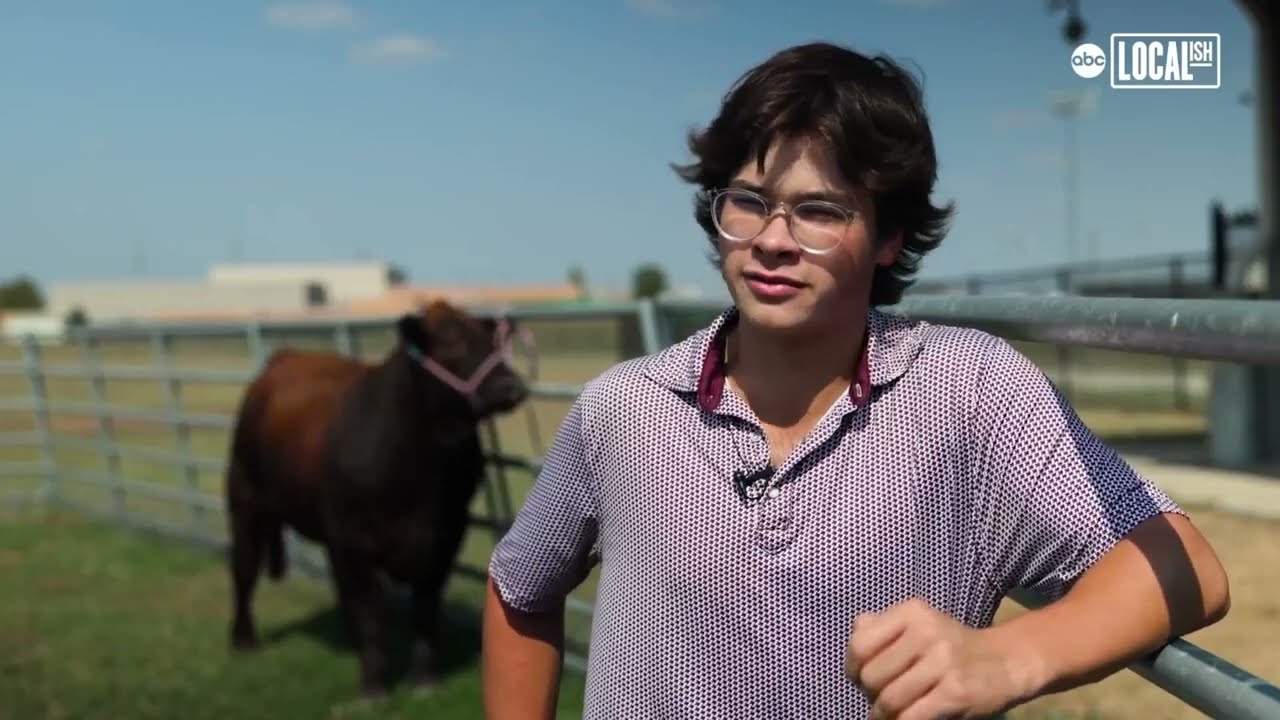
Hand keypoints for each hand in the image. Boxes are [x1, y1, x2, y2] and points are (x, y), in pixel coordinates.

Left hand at [844, 598, 1042, 719]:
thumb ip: (883, 626)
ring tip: (884, 715)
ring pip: (890, 699)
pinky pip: (912, 716)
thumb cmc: (952, 645)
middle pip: (872, 674)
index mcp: (912, 611)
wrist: (1006, 662)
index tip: (858, 678)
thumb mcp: (919, 624)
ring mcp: (942, 662)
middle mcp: (926, 632)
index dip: (852, 667)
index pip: (860, 643)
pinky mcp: (956, 692)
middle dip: (869, 693)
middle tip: (876, 699)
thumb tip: (855, 631)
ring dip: (882, 714)